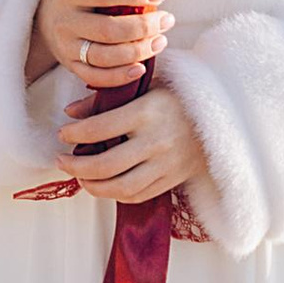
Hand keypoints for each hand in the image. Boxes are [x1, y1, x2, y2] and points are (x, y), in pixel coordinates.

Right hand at [28, 0, 171, 90]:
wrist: (42, 18)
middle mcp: (65, 22)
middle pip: (108, 29)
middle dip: (144, 26)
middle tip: (167, 20)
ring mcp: (66, 47)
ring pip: (105, 57)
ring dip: (138, 51)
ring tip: (161, 41)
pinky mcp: (70, 66)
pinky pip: (96, 78)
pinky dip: (120, 76)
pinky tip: (141, 68)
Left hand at [56, 77, 205, 205]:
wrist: (222, 116)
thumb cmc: (179, 96)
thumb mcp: (144, 87)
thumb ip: (106, 99)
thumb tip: (70, 113)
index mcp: (147, 112)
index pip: (99, 128)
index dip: (74, 134)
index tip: (62, 133)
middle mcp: (156, 141)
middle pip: (105, 165)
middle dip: (75, 166)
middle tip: (61, 161)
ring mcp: (166, 165)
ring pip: (119, 187)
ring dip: (92, 186)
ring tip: (79, 177)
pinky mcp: (172, 180)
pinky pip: (138, 195)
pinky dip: (115, 194)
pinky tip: (103, 185)